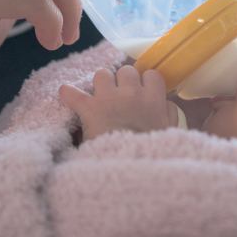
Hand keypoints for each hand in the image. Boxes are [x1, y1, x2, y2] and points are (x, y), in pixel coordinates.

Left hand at [59, 66, 177, 140]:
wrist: (129, 165)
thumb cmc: (151, 150)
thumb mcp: (168, 131)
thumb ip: (169, 112)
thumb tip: (164, 101)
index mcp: (152, 98)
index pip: (151, 74)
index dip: (146, 81)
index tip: (143, 90)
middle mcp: (131, 93)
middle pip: (126, 70)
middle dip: (123, 80)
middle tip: (122, 94)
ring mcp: (108, 98)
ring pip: (102, 74)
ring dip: (101, 82)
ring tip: (101, 94)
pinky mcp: (89, 109)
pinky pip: (73, 94)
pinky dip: (68, 93)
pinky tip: (66, 92)